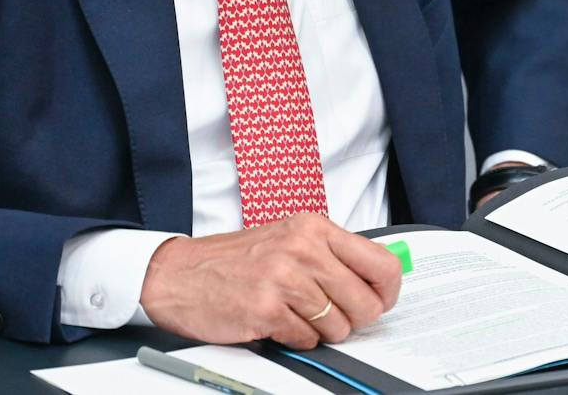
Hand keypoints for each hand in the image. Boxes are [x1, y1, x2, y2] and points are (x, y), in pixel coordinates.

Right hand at [139, 212, 402, 348]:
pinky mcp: (266, 308)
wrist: (179, 275)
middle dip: (355, 319)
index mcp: (315, 228)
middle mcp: (303, 248)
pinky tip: (276, 323)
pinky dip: (295, 339)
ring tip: (296, 315)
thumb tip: (378, 278)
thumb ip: (331, 255)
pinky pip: (307, 339)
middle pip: (365, 302)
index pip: (382, 262)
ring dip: (321, 331)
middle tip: (334, 317)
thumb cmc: (235, 261)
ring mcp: (285, 278)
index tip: (381, 300)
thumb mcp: (289, 239)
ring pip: (338, 326)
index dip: (388, 291)